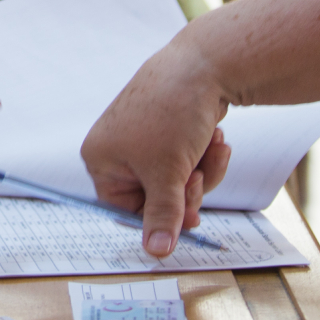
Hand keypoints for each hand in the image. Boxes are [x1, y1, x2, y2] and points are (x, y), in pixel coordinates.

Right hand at [80, 38, 231, 256]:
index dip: (160, 218)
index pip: (125, 209)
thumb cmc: (172, 113)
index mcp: (102, 158)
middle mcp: (118, 149)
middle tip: (199, 176)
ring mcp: (144, 138)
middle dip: (186, 189)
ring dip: (202, 171)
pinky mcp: (168, 130)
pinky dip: (204, 155)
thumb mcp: (167, 174)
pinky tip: (217, 138)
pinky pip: (187, 161)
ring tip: (214, 147)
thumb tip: (156, 254)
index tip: (190, 219)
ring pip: (176, 180)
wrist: (205, 65)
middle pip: (155, 197)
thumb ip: (162, 217)